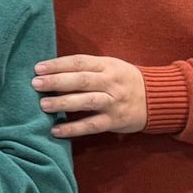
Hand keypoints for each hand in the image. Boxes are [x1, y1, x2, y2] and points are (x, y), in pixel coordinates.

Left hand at [32, 54, 146, 137]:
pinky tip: (56, 130)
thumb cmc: (124, 81)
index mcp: (107, 65)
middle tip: (35, 83)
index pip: (79, 62)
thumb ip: (86, 69)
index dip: (58, 64)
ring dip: (63, 103)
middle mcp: (111, 82)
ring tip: (43, 104)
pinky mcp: (115, 121)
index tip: (38, 68)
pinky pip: (92, 125)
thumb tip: (51, 72)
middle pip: (81, 80)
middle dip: (56, 81)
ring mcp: (114, 102)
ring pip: (87, 101)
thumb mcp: (110, 67)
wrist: (157, 99)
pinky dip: (73, 128)